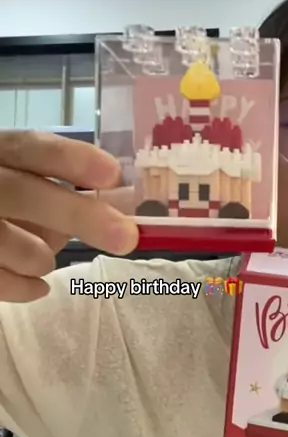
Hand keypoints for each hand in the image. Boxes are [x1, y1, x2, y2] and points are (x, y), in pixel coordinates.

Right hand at [0, 131, 137, 301]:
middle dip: (79, 215)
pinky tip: (38, 287)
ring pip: (10, 242)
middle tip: (126, 237)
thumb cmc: (6, 208)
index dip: (70, 160)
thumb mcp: (21, 189)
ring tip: (44, 260)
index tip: (113, 175)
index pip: (28, 148)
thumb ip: (53, 196)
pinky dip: (24, 287)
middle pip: (23, 193)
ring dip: (41, 258)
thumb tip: (108, 217)